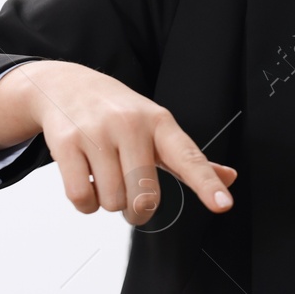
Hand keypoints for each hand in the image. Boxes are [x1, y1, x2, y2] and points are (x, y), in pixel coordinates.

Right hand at [0, 59, 237, 224]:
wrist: (65, 85)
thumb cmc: (118, 112)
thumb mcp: (156, 127)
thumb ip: (190, 158)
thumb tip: (229, 178)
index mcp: (159, 123)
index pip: (188, 158)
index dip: (207, 184)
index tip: (222, 204)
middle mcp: (130, 124)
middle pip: (144, 196)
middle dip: (137, 209)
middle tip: (130, 195)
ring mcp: (97, 132)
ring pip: (111, 201)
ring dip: (108, 203)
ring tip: (104, 179)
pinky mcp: (66, 142)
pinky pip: (81, 196)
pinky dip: (85, 203)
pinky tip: (87, 183)